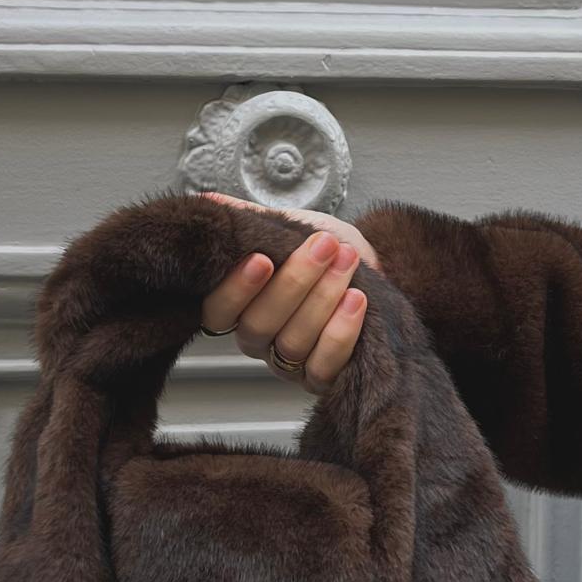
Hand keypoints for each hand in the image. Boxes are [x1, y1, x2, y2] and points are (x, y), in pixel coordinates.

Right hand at [199, 194, 378, 393]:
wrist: (375, 269)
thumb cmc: (326, 252)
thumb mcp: (288, 227)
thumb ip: (249, 219)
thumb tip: (207, 202)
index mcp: (239, 307)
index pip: (218, 310)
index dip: (235, 289)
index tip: (262, 259)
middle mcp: (258, 340)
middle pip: (259, 325)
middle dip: (295, 283)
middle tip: (324, 246)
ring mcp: (288, 364)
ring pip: (293, 343)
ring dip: (323, 299)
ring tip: (347, 262)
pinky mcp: (321, 378)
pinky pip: (324, 366)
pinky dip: (341, 333)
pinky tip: (356, 301)